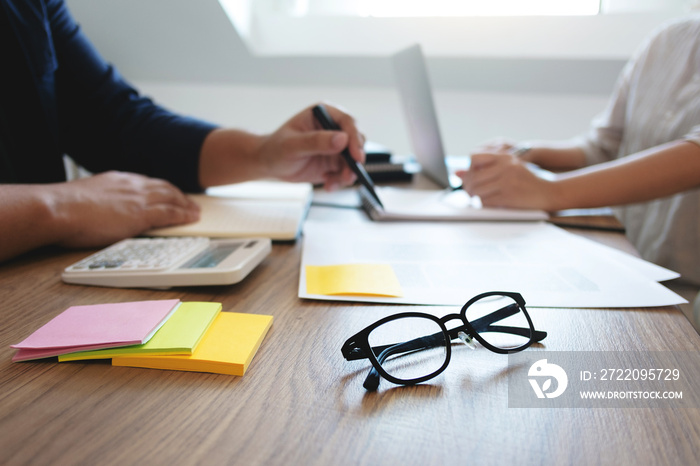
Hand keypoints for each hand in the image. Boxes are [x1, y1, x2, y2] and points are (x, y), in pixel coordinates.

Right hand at [50, 171, 199, 247]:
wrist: (58, 209)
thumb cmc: (64, 207)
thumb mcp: (86, 196)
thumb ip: (101, 199)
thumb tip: (101, 208)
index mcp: (118, 179)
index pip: (147, 182)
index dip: (161, 189)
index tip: (168, 193)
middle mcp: (131, 185)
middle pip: (164, 187)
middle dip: (179, 195)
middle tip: (189, 202)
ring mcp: (137, 199)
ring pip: (171, 198)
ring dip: (186, 205)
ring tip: (195, 211)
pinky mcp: (140, 214)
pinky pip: (169, 214)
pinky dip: (183, 215)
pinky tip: (191, 218)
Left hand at [257, 103, 365, 189]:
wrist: (269, 164)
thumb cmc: (276, 148)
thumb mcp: (293, 145)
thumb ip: (316, 141)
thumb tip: (342, 139)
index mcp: (324, 114)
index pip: (347, 122)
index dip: (354, 138)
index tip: (356, 156)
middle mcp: (333, 128)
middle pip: (356, 141)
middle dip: (355, 159)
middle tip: (349, 174)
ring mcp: (335, 146)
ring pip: (353, 159)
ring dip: (347, 173)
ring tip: (333, 182)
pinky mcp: (334, 162)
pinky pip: (345, 172)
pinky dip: (339, 180)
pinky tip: (328, 185)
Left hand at [458, 152, 556, 210]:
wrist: (549, 192)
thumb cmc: (526, 181)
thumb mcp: (508, 168)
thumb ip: (483, 168)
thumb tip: (456, 173)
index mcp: (505, 156)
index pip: (473, 157)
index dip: (469, 168)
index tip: (472, 175)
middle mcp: (506, 166)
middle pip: (473, 177)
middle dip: (468, 186)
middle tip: (470, 191)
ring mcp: (507, 181)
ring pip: (476, 190)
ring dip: (474, 196)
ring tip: (478, 197)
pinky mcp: (508, 196)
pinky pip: (485, 201)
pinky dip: (483, 204)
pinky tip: (488, 202)